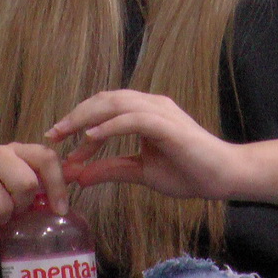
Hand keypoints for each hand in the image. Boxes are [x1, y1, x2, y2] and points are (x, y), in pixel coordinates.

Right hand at [0, 143, 68, 243]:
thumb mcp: (7, 177)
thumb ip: (34, 183)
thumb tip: (65, 202)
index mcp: (12, 150)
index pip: (45, 158)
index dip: (57, 185)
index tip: (59, 210)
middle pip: (26, 184)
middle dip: (22, 206)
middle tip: (12, 211)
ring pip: (2, 207)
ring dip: (1, 222)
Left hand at [46, 89, 248, 200]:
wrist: (224, 177)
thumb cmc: (188, 172)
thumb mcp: (140, 172)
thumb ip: (110, 169)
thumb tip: (78, 176)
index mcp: (144, 113)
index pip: (103, 109)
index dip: (78, 121)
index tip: (57, 141)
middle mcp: (150, 105)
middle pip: (104, 100)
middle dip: (75, 116)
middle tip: (52, 135)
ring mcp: (160, 111)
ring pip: (115, 104)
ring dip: (86, 118)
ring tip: (65, 134)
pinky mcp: (168, 125)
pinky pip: (133, 119)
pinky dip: (109, 126)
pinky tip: (91, 137)